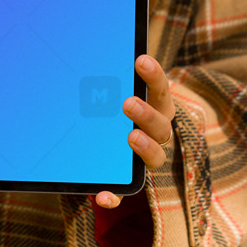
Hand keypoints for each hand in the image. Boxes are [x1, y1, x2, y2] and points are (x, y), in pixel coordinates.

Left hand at [94, 54, 174, 209]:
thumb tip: (84, 50)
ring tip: (131, 137)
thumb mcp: (114, 94)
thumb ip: (108, 81)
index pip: (161, 89)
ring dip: (145, 148)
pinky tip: (102, 196)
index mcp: (157, 108)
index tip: (140, 60)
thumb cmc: (113, 112)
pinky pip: (124, 192)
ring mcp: (145, 159)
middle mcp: (157, 133)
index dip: (154, 75)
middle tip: (128, 103)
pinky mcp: (128, 182)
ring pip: (154, 158)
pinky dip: (114, 196)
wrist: (112, 145)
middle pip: (160, 126)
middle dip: (146, 113)